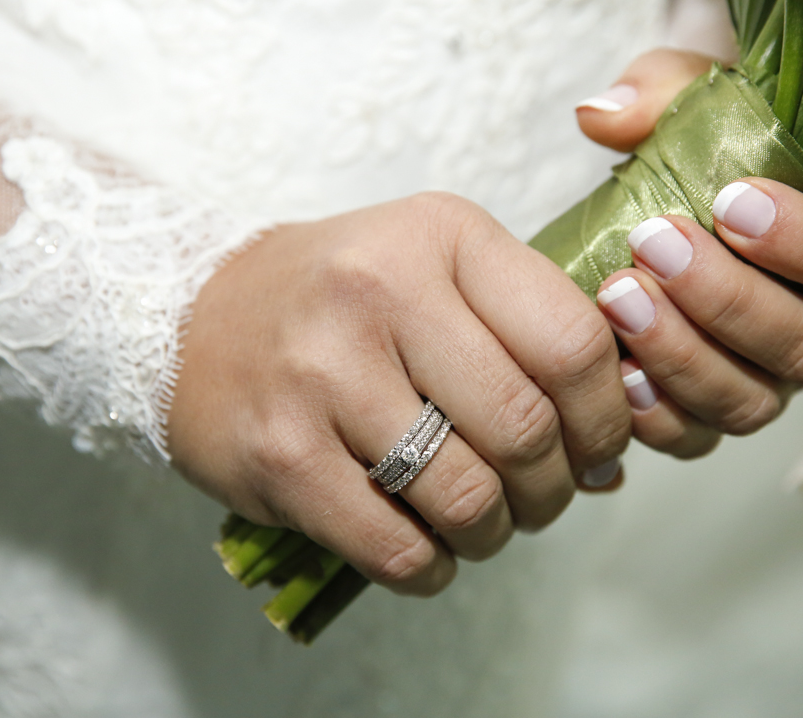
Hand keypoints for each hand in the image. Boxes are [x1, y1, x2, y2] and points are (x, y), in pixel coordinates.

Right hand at [167, 194, 630, 594]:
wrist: (192, 315)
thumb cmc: (338, 298)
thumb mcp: (435, 267)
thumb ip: (526, 334)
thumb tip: (610, 459)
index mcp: (442, 235)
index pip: (572, 341)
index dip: (605, 416)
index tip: (597, 448)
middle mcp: (381, 291)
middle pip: (525, 428)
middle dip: (553, 488)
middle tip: (542, 497)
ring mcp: (323, 373)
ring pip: (467, 497)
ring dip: (494, 533)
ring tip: (484, 524)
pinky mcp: (280, 454)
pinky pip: (394, 546)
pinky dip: (430, 567)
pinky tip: (429, 551)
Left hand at [577, 49, 802, 458]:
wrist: (682, 199)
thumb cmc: (718, 145)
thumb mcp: (706, 97)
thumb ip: (669, 93)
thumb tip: (602, 116)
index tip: (730, 201)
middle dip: (726, 298)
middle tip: (655, 243)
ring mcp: (774, 380)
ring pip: (751, 400)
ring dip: (681, 355)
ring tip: (618, 296)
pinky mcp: (715, 410)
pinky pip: (698, 437)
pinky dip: (656, 415)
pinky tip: (616, 373)